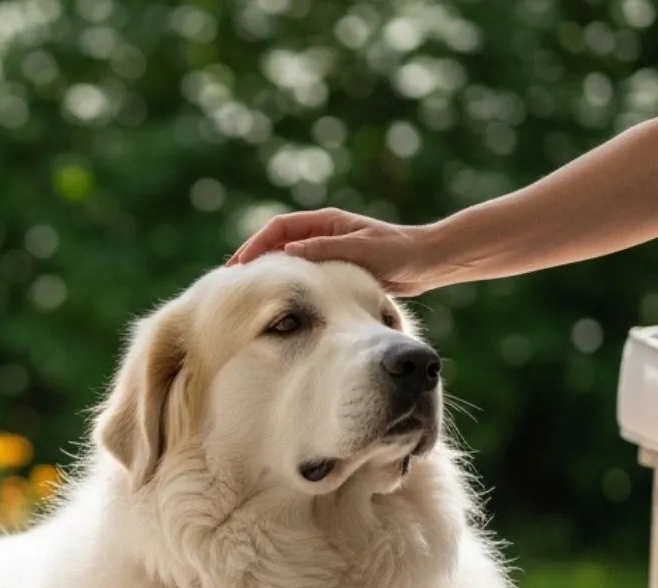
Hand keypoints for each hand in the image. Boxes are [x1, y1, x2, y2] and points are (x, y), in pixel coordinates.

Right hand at [227, 209, 444, 295]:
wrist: (426, 261)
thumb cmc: (396, 251)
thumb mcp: (360, 249)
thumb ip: (325, 249)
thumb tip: (287, 253)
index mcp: (326, 221)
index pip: (279, 228)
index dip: (256, 244)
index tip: (241, 265)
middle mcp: (323, 232)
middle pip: (277, 241)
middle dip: (253, 256)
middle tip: (231, 277)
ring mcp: (328, 248)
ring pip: (287, 257)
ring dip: (267, 269)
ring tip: (247, 288)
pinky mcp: (335, 265)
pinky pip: (302, 271)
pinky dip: (286, 280)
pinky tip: (278, 296)